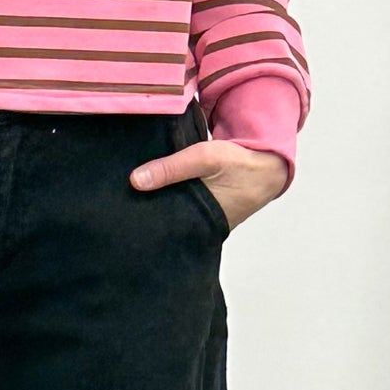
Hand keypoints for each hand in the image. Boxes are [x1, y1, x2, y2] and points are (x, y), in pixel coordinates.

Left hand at [129, 138, 289, 230]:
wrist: (270, 166)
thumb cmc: (240, 164)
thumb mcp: (205, 159)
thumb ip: (171, 168)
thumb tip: (134, 180)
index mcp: (200, 222)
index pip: (162, 230)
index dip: (142, 225)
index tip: (119, 216)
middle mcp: (200, 227)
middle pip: (164, 225)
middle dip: (146, 217)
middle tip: (119, 208)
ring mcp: (203, 220)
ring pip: (172, 216)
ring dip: (158, 206)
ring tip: (129, 200)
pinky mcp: (204, 210)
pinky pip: (181, 207)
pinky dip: (169, 199)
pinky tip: (151, 191)